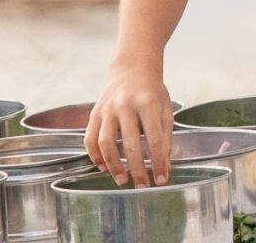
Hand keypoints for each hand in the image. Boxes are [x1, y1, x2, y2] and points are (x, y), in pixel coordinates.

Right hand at [85, 59, 173, 186]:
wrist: (132, 70)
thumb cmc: (152, 92)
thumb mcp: (165, 110)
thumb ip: (165, 138)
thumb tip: (164, 168)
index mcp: (148, 103)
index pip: (154, 139)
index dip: (157, 162)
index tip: (161, 179)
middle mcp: (125, 105)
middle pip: (130, 144)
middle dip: (137, 169)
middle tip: (142, 186)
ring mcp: (107, 109)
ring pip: (106, 143)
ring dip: (113, 165)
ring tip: (122, 180)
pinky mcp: (94, 113)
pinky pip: (90, 138)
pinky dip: (95, 155)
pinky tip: (103, 166)